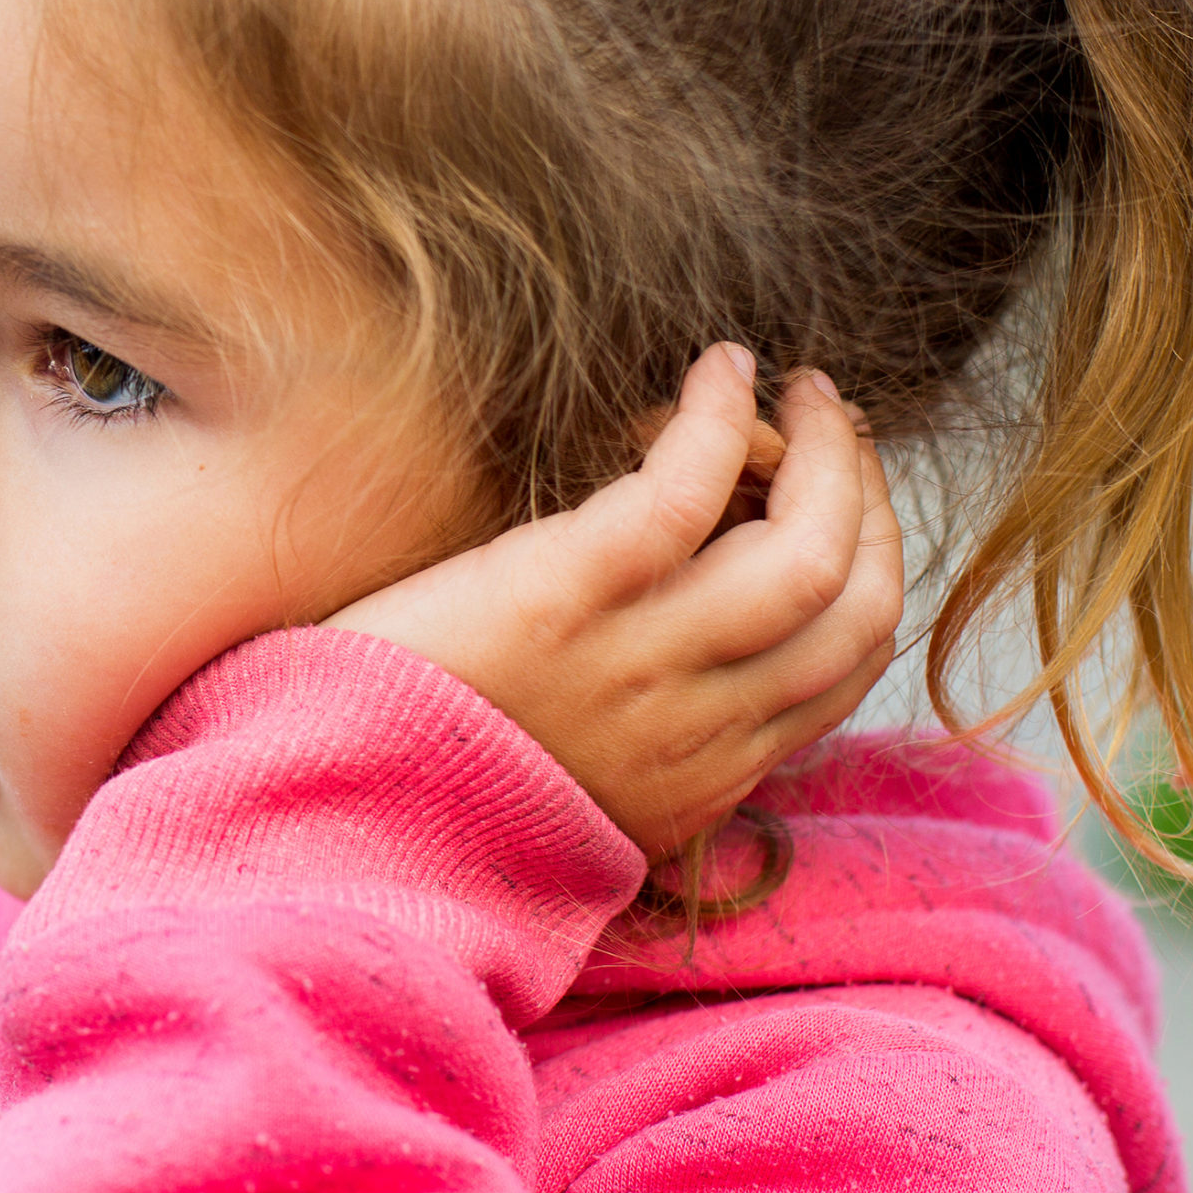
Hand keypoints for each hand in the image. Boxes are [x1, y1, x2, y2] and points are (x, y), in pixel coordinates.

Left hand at [330, 345, 904, 858]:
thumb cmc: (429, 776)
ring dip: (824, 450)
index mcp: (703, 777)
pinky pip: (687, 492)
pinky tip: (716, 371)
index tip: (845, 501)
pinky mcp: (563, 596)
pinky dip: (720, 418)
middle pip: (855, 606)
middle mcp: (695, 729)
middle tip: (837, 425)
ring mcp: (636, 663)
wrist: (321, 820)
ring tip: (800, 388)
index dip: (872, 567)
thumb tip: (700, 646)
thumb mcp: (578, 789)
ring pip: (806, 552)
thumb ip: (652, 736)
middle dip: (868, 500)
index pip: (848, 670)